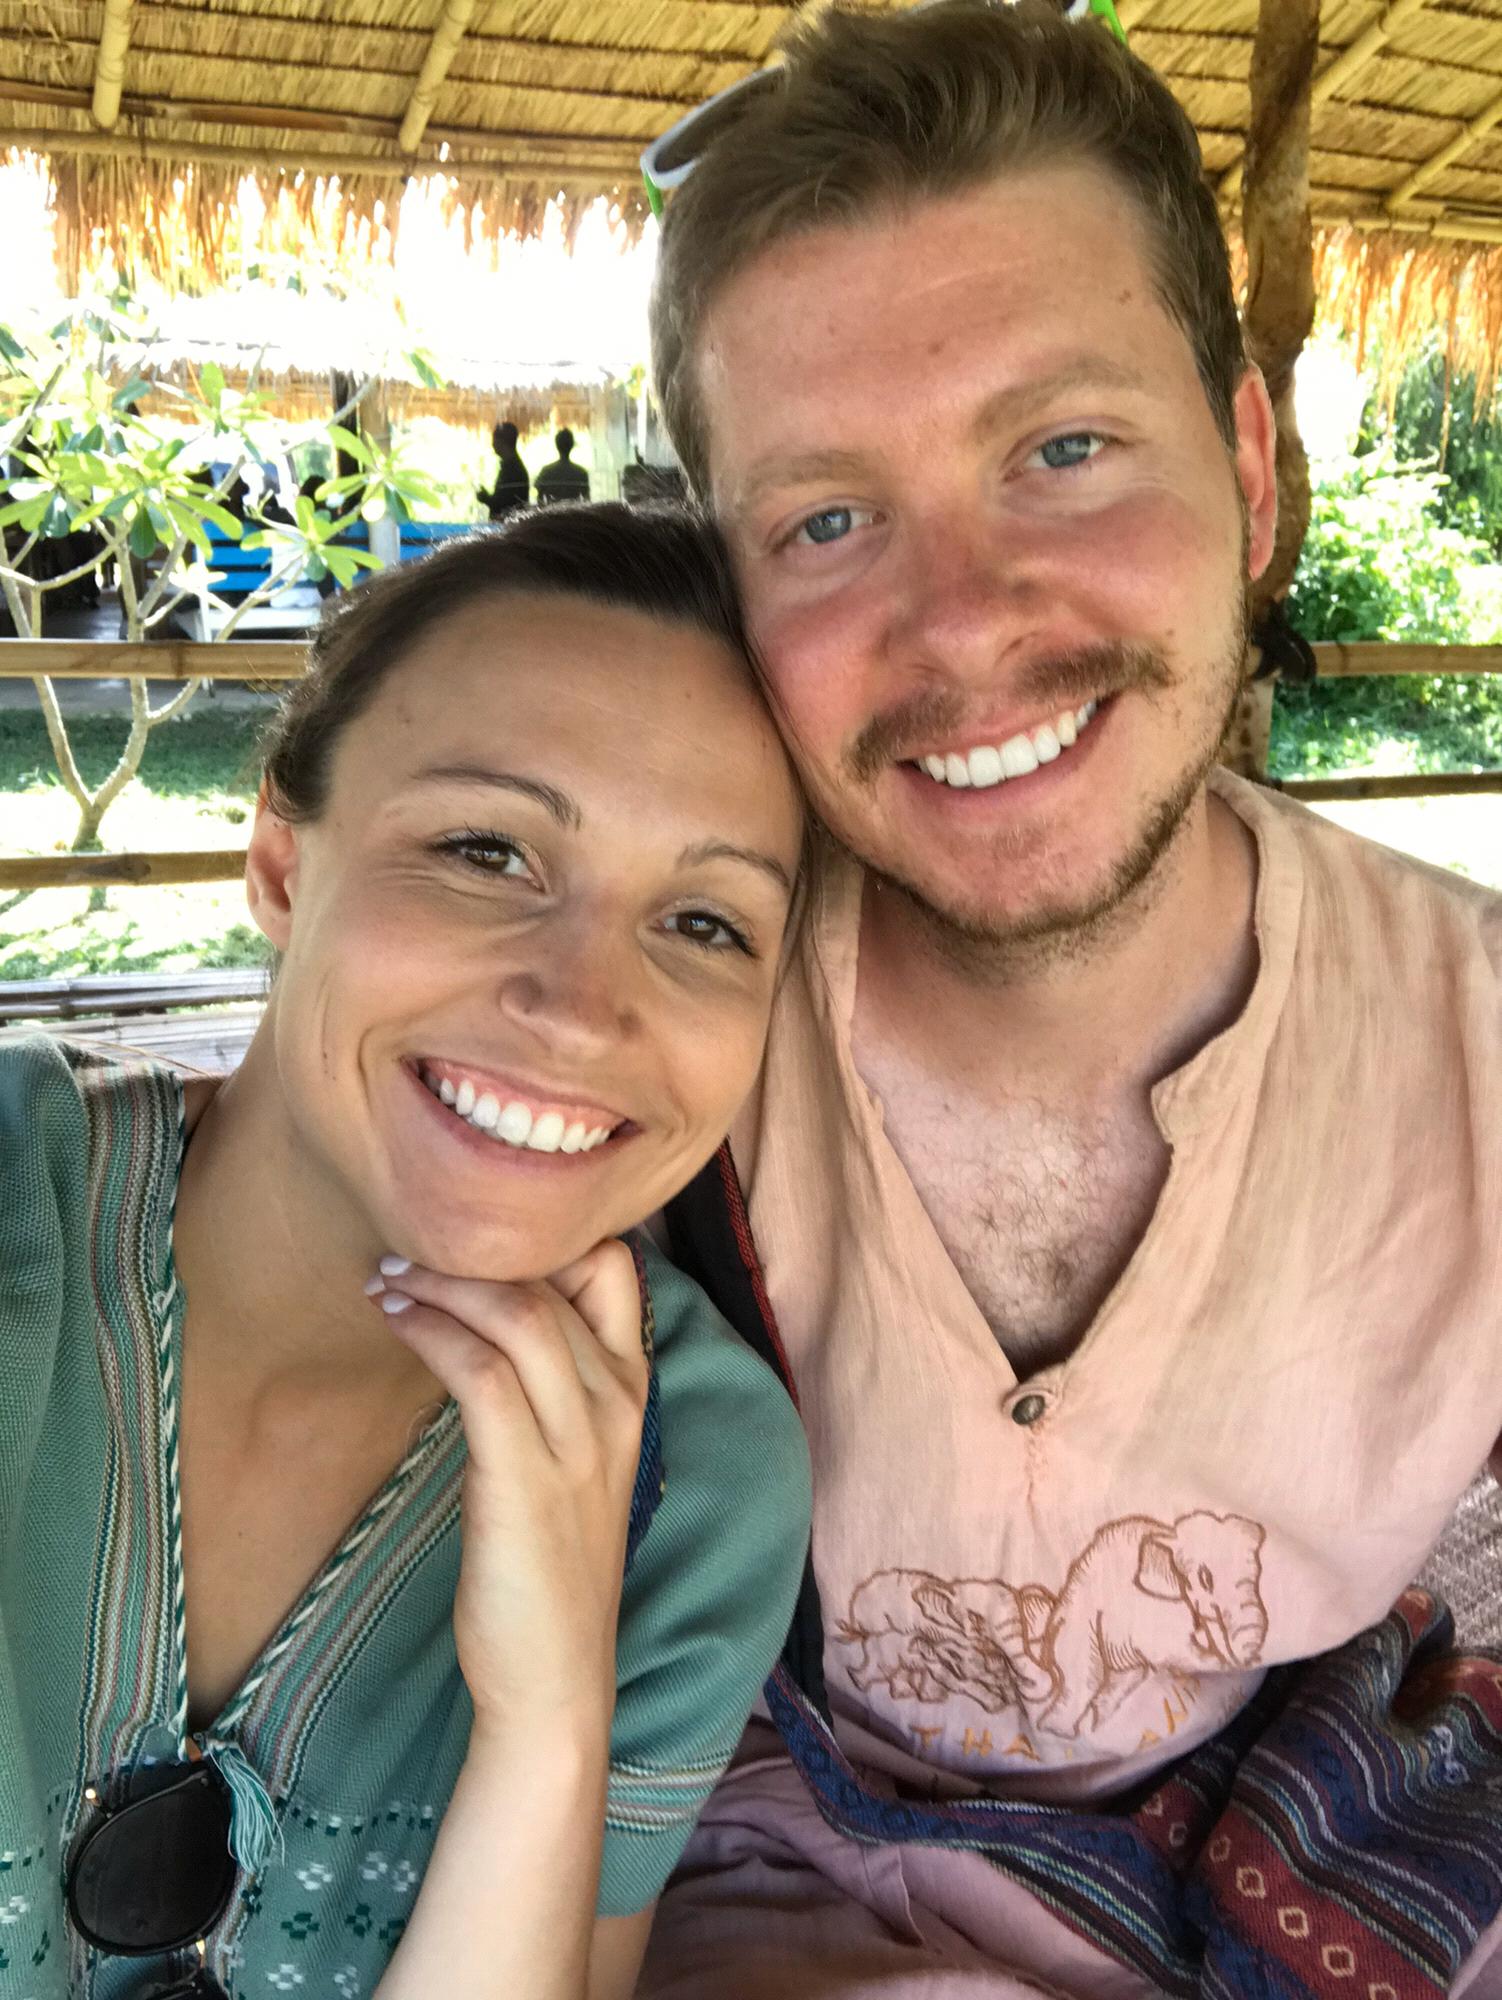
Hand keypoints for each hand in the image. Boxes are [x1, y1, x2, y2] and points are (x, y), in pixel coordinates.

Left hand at [367, 1240, 648, 1740]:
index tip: (474, 1235)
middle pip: (558, 1279)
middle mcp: (617, 1405)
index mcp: (632, 1394)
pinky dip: (431, 1330)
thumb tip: (486, 1321)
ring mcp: (579, 1441)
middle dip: (475, 1250)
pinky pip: (480, 1370)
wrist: (554, 1679)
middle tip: (410, 1245)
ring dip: (443, 1283)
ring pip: (519, 1314)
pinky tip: (394, 1318)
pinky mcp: (526, 1476)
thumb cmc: (549, 1568)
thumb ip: (548, 1389)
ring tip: (388, 1276)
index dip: (547, 1234)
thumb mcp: (569, 1462)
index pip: (616, 1270)